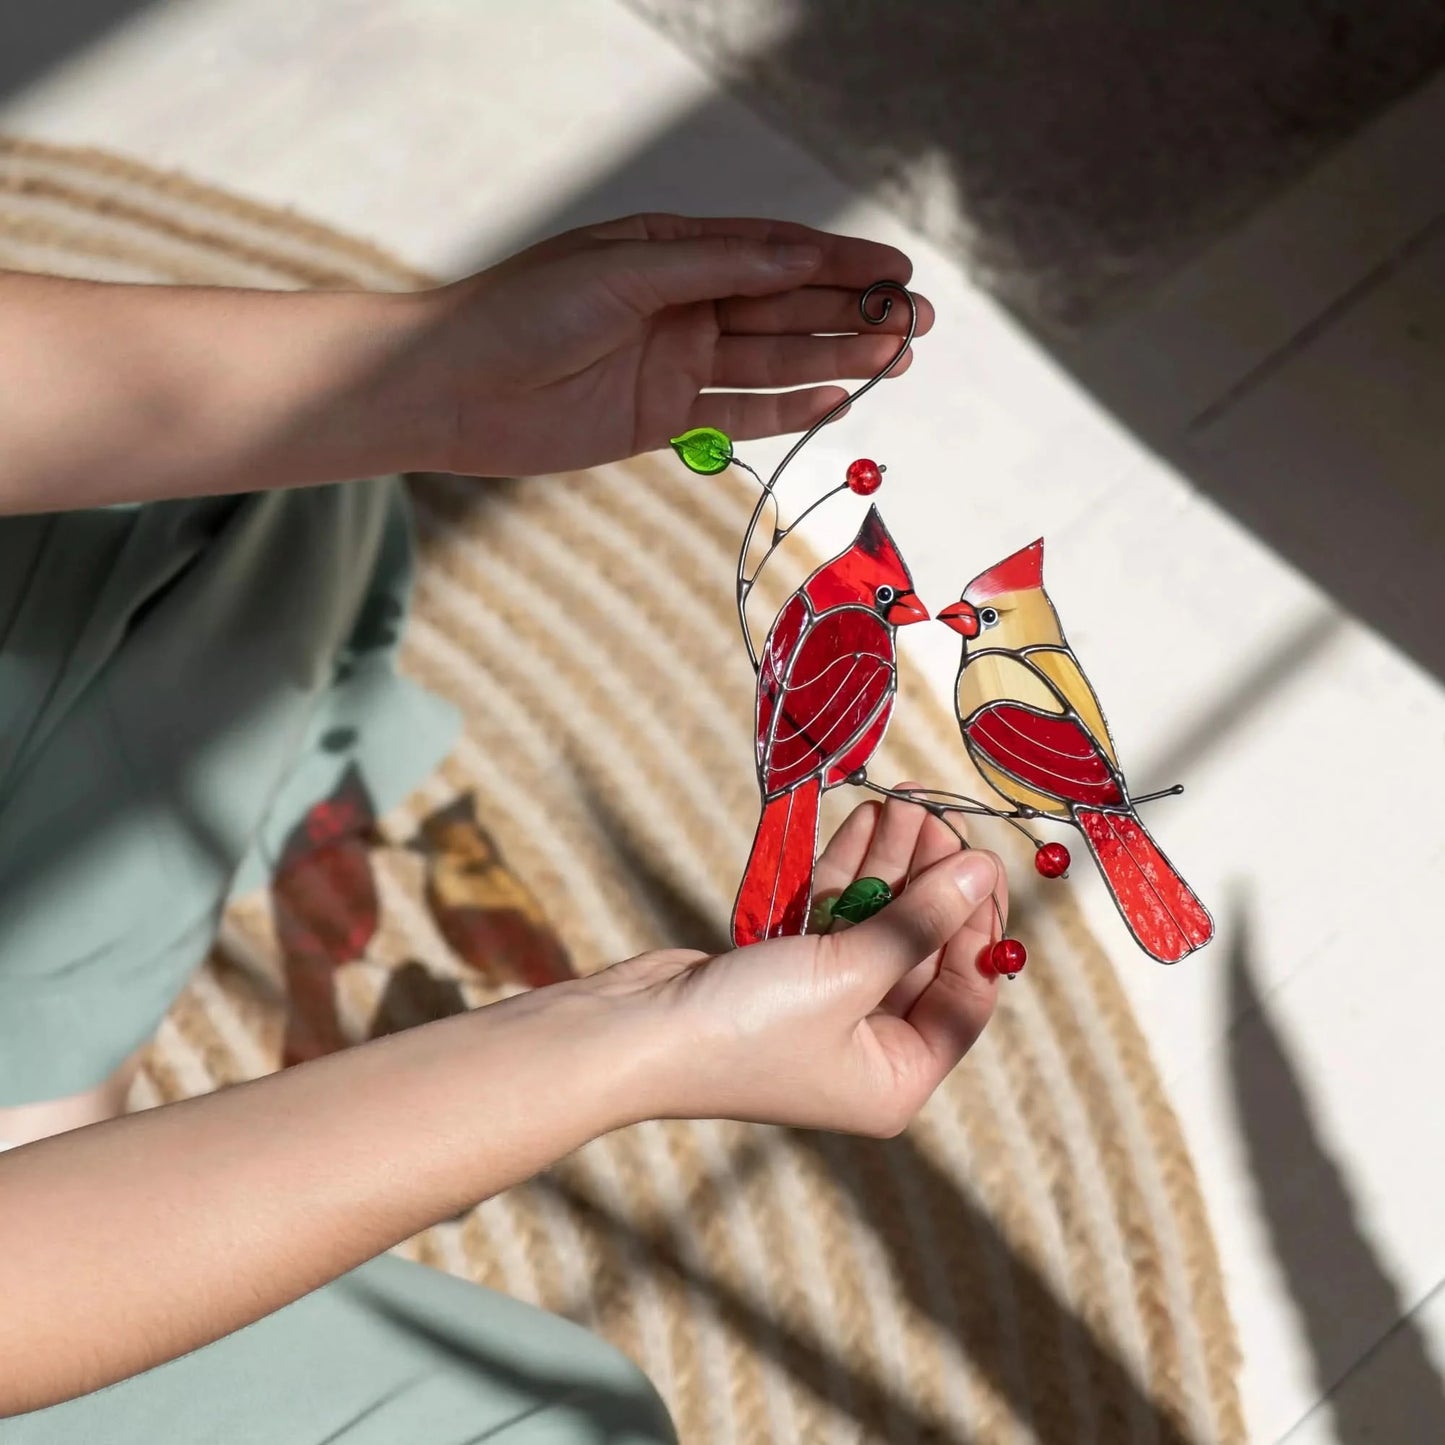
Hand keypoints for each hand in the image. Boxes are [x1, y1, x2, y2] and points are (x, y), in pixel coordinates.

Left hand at [415, 214, 935, 475]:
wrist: (451, 390)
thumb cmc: (521, 312)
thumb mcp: (622, 272)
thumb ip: (715, 267)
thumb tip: (801, 258)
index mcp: (671, 249)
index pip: (773, 254)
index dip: (839, 264)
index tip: (897, 273)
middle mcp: (681, 304)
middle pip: (785, 308)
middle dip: (852, 314)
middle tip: (917, 323)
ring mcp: (675, 362)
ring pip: (772, 360)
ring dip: (834, 360)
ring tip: (896, 359)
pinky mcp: (662, 418)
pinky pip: (738, 412)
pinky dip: (787, 409)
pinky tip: (837, 400)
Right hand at [588, 789, 1005, 1136]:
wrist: (633, 1033)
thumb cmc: (747, 1027)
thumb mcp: (849, 973)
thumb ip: (919, 920)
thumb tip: (982, 870)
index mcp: (897, 1078)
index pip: (966, 994)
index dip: (980, 925)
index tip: (983, 860)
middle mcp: (868, 1048)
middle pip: (924, 951)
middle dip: (932, 880)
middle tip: (941, 813)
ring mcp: (826, 1008)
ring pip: (880, 925)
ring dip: (893, 864)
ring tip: (909, 801)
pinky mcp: (787, 972)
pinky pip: (836, 916)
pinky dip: (851, 872)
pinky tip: (872, 821)